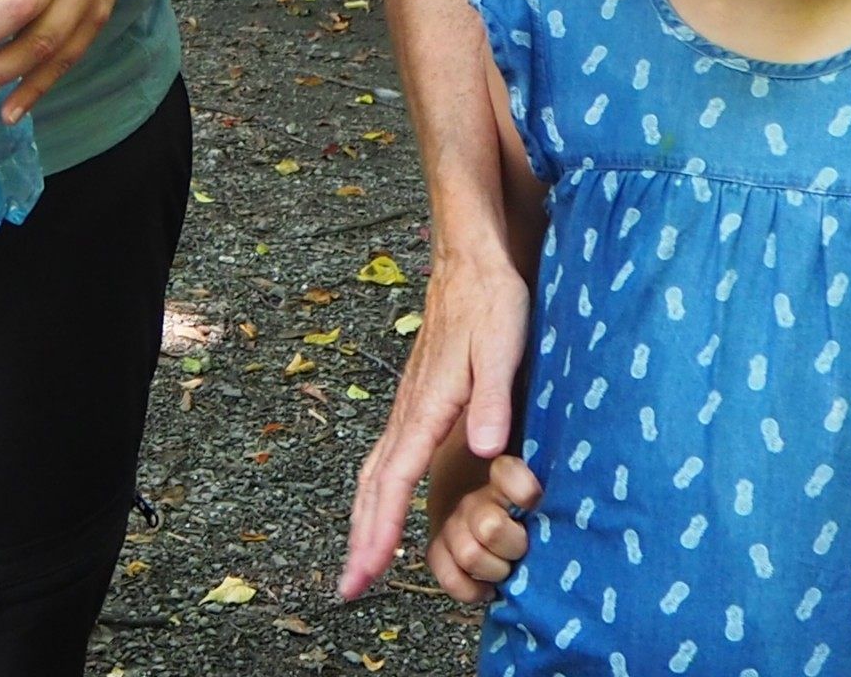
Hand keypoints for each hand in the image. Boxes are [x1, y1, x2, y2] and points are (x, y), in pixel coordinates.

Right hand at [341, 238, 531, 597]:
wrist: (470, 261)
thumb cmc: (491, 302)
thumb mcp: (502, 347)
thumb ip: (494, 401)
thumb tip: (485, 452)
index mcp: (427, 407)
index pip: (395, 481)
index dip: (380, 531)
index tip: (366, 573)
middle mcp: (409, 412)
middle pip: (373, 486)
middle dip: (360, 540)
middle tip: (348, 589)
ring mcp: (408, 405)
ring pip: (375, 473)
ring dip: (364, 520)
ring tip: (360, 562)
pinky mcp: (416, 401)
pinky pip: (387, 458)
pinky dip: (377, 494)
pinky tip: (381, 506)